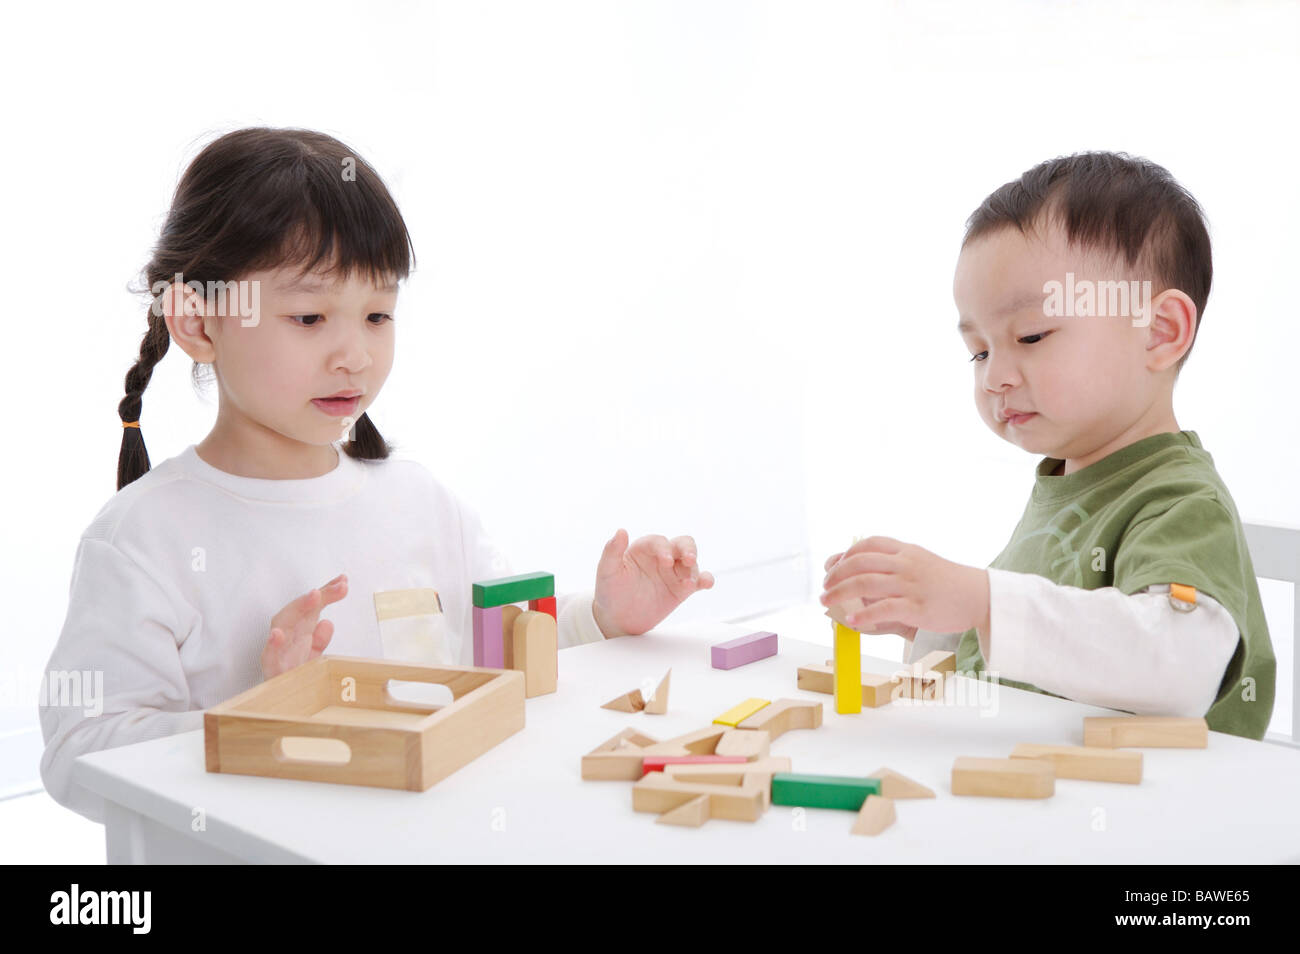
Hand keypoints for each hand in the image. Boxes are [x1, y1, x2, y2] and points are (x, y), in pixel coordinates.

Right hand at [262, 574, 347, 679]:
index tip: (343, 581)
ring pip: (284, 622)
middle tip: (338, 586)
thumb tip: (327, 622)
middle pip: (301, 609)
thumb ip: (320, 639)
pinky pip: (269, 653)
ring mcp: (278, 649)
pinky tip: (277, 634)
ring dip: (298, 607)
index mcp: (299, 629)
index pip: (313, 606)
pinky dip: (273, 643)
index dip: (327, 591)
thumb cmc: (292, 675)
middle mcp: (288, 634)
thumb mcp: (312, 657)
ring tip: (314, 595)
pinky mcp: (270, 666)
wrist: (279, 701)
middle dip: (319, 595)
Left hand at [592, 530, 714, 637]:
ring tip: (688, 584)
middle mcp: (661, 557)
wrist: (618, 619)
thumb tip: (621, 531)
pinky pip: (698, 580)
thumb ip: (612, 551)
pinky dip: (705, 580)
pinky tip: (706, 584)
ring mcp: (673, 572)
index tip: (666, 561)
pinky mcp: (682, 589)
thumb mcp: (607, 572)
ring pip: (692, 563)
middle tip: (689, 560)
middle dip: (688, 550)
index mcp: (644, 549)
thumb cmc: (610, 591)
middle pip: (682, 544)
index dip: (664, 549)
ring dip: (694, 570)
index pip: (658, 542)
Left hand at [820, 537, 988, 636]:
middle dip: (835, 575)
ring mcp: (911, 585)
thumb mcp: (920, 562)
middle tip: (824, 589)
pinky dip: (864, 615)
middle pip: (859, 563)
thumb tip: (860, 573)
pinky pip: (884, 608)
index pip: (867, 544)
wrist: (980, 596)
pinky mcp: (918, 608)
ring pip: (866, 583)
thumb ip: (893, 564)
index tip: (830, 567)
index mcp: (906, 550)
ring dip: (840, 593)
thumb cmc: (947, 582)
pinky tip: (853, 622)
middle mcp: (906, 564)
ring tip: (827, 602)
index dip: (844, 555)